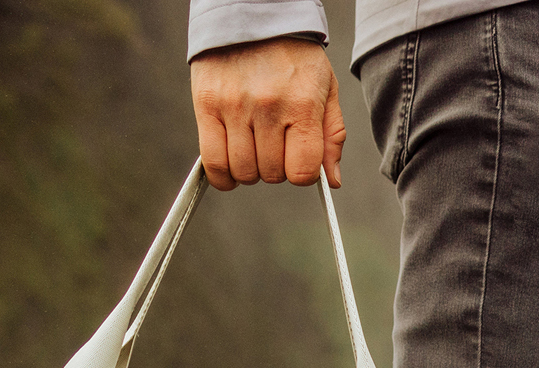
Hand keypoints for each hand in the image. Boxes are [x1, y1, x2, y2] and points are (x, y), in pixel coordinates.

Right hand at [190, 38, 344, 190]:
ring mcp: (235, 107)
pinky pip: (212, 161)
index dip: (303, 174)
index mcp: (302, 104)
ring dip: (251, 170)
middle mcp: (268, 107)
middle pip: (272, 174)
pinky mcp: (206, 105)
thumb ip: (332, 136)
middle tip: (275, 146)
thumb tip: (332, 180)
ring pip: (243, 171)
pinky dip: (222, 175)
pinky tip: (230, 169)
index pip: (302, 171)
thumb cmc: (294, 55)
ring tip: (254, 148)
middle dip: (277, 168)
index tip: (299, 162)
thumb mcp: (326, 88)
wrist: (253, 16)